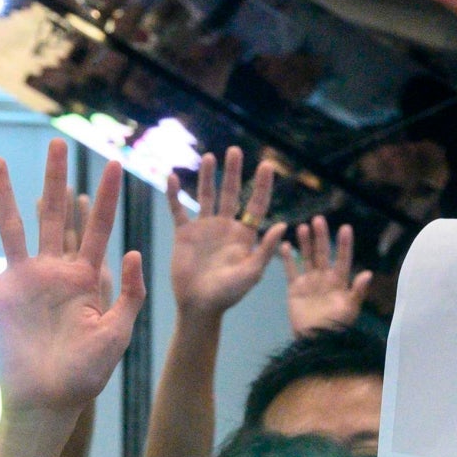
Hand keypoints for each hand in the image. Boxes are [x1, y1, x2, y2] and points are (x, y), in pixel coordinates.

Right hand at [0, 139, 144, 416]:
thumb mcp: (116, 334)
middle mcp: (53, 272)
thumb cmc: (86, 374)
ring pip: (12, 227)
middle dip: (56, 179)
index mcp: (84, 278)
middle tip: (59, 144)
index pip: (98, 228)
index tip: (116, 164)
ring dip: (5, 194)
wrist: (49, 401)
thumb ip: (127, 294)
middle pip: (54, 215)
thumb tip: (132, 252)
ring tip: (0, 160)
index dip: (107, 198)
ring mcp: (22, 281)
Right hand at [168, 148, 283, 316]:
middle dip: (233, 172)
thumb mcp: (251, 273)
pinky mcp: (184, 234)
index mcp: (244, 235)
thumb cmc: (228, 295)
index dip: (261, 185)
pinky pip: (178, 209)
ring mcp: (204, 228)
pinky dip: (174, 194)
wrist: (199, 306)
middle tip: (234, 150)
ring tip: (210, 157)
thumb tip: (283, 224)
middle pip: (231, 193)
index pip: (256, 205)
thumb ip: (265, 249)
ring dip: (207, 176)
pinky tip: (172, 177)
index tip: (266, 164)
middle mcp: (225, 227)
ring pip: (206, 196)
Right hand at [281, 216, 372, 332]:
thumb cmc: (336, 326)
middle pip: (323, 253)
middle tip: (318, 219)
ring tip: (302, 226)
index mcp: (339, 282)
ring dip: (305, 242)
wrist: (316, 341)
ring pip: (307, 257)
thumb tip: (368, 273)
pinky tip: (285, 245)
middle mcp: (324, 278)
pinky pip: (291, 270)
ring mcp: (309, 282)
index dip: (344, 244)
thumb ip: (358, 291)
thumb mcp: (350, 309)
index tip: (345, 228)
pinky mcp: (295, 288)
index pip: (343, 258)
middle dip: (321, 237)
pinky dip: (288, 258)